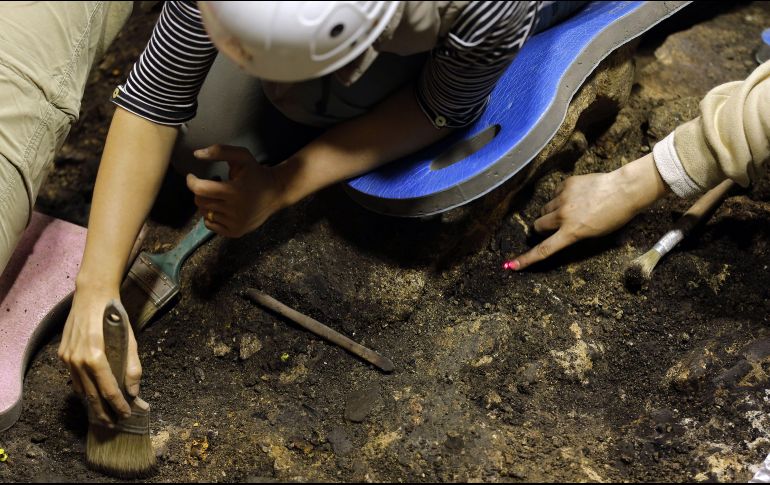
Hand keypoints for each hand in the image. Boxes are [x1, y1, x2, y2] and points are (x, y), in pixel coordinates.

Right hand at [58, 288, 140, 423]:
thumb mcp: (129, 339)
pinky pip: (74, 379)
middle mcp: (77, 360)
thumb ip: (132, 366)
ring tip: (105, 415)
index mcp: (95, 356)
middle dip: (104, 412)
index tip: (127, 414)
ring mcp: (67, 358)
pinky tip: (93, 397)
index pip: (108, 389)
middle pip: (91, 395)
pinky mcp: (63, 354)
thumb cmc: (114, 316)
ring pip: (81, 389)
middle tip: (114, 424)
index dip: (118, 404)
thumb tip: (134, 391)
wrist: (92, 296)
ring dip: (93, 404)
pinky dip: (84, 390)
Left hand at [186, 145, 286, 237]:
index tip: (192, 176)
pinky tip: (221, 208)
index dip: (192, 181)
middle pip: (200, 202)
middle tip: (212, 186)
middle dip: (201, 192)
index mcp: (234, 191)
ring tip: (220, 197)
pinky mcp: (236, 232)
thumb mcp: (242, 156)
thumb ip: (219, 151)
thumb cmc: (256, 172)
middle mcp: (234, 210)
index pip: (200, 189)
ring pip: (205, 214)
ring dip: (208, 203)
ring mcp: (235, 223)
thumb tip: (196, 154)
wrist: (276, 192)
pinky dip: (211, 217)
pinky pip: (211, 225)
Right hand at [507, 153, 668, 269]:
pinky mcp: (566, 184)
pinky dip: (560, 197)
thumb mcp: (594, 234)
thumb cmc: (614, 216)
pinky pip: (555, 194)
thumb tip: (557, 232)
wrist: (625, 190)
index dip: (526, 259)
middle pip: (538, 225)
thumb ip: (572, 234)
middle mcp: (563, 216)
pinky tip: (576, 196)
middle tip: (555, 227)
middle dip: (542, 228)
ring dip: (551, 213)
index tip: (510, 265)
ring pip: (545, 209)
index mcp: (571, 232)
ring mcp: (563, 198)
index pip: (544, 249)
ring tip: (570, 210)